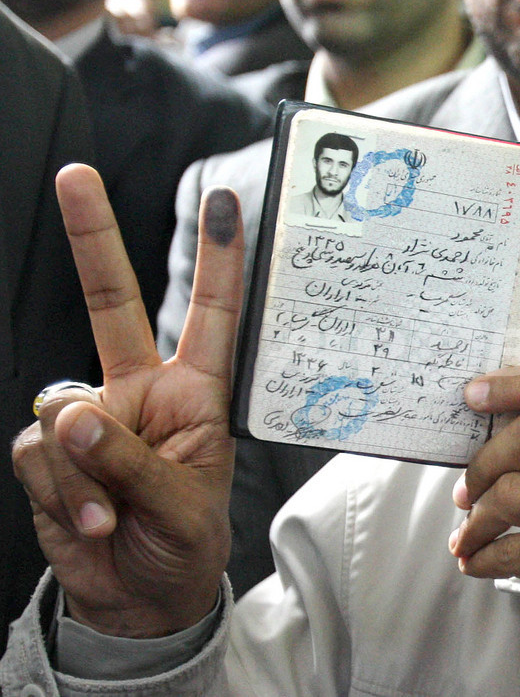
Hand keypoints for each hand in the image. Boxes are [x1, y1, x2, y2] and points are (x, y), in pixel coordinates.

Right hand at [12, 164, 243, 637]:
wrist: (139, 597)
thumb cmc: (182, 544)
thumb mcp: (181, 507)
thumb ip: (128, 461)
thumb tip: (73, 416)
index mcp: (196, 395)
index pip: (212, 317)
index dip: (218, 261)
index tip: (224, 203)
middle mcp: (141, 391)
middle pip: (111, 304)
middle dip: (93, 240)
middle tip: (76, 177)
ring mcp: (92, 417)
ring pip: (65, 408)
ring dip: (86, 472)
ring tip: (114, 515)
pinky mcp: (50, 449)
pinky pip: (39, 451)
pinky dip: (62, 492)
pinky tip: (90, 521)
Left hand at [449, 365, 519, 677]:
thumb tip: (504, 435)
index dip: (518, 383)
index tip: (476, 393)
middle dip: (485, 460)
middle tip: (468, 488)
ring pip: (514, 491)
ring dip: (477, 517)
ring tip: (468, 534)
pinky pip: (513, 547)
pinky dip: (483, 556)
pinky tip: (477, 562)